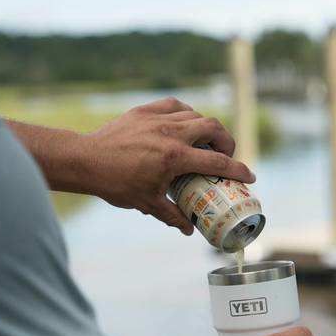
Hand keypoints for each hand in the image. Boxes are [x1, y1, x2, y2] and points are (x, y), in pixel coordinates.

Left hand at [71, 97, 254, 233]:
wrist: (85, 160)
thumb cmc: (116, 184)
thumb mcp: (147, 204)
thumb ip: (173, 216)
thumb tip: (190, 230)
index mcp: (175, 158)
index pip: (218, 161)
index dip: (239, 170)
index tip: (250, 176)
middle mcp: (171, 133)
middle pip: (214, 128)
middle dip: (227, 141)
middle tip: (226, 155)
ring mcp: (158, 118)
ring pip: (196, 114)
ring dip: (206, 127)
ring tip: (205, 141)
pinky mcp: (145, 110)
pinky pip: (175, 105)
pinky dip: (186, 113)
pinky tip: (184, 123)